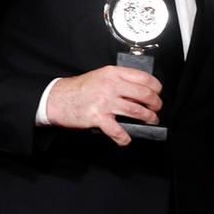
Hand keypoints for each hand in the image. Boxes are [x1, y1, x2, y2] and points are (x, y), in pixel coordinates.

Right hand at [46, 66, 162, 145]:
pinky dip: (124, 138)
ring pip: (137, 111)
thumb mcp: (101, 77)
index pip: (144, 78)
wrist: (55, 98)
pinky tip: (126, 139)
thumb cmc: (79, 89)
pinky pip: (117, 130)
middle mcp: (110, 86)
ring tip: (150, 121)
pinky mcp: (97, 117)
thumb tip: (140, 92)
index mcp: (113, 73)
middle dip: (156, 104)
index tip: (157, 94)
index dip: (156, 88)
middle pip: (145, 95)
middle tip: (156, 109)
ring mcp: (104, 102)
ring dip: (148, 119)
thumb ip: (119, 81)